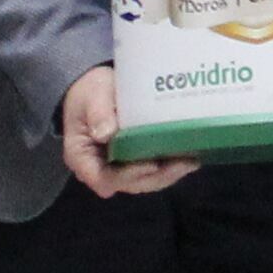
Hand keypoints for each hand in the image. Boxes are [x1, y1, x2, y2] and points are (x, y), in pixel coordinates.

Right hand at [59, 65, 197, 198]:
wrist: (94, 89)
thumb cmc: (89, 92)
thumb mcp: (91, 97)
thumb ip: (98, 113)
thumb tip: (106, 133)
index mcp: (82, 158)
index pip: (104, 179)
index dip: (128, 176)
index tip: (151, 164)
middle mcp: (100, 169)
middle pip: (129, 184)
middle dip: (158, 177)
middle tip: (183, 164)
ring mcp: (118, 168)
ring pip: (144, 181)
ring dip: (168, 175)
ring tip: (191, 162)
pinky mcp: (132, 162)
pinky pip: (151, 172)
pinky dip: (169, 168)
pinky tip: (189, 158)